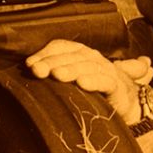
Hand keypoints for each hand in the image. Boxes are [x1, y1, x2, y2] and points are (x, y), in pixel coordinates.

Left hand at [25, 40, 152, 124]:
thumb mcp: (70, 81)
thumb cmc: (91, 92)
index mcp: (80, 53)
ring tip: (57, 75)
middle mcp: (93, 58)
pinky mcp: (117, 87)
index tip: (30, 65)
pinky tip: (82, 84)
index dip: (45, 54)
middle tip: (38, 71)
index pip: (61, 46)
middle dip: (52, 62)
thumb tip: (31, 68)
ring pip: (87, 66)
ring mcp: (107, 71)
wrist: (123, 106)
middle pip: (72, 56)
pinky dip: (94, 81)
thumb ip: (54, 72)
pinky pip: (105, 82)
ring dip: (71, 70)